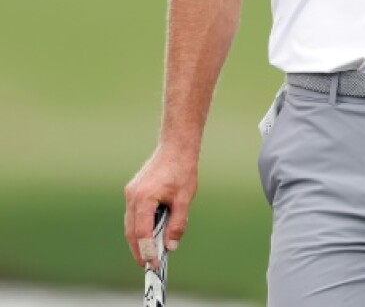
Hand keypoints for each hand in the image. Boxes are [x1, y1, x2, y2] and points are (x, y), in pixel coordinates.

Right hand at [123, 147, 197, 267]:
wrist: (176, 148)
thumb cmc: (182, 171)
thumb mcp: (185, 199)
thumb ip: (177, 223)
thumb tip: (171, 246)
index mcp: (144, 198)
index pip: (142, 232)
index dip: (147, 251)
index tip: (153, 265)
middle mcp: (133, 196)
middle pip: (131, 231)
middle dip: (139, 250)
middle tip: (148, 265)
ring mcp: (130, 193)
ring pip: (130, 224)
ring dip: (138, 240)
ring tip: (148, 255)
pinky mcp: (133, 191)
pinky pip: (133, 215)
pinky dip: (139, 227)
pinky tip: (148, 235)